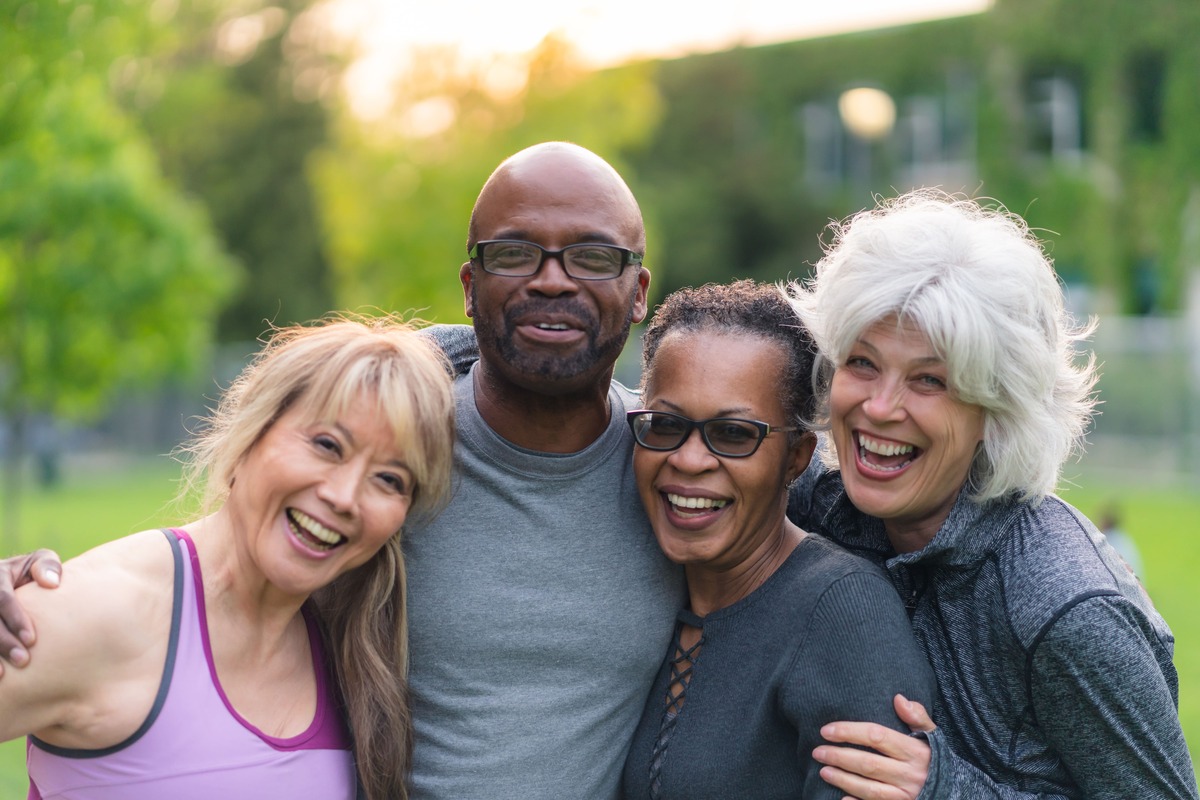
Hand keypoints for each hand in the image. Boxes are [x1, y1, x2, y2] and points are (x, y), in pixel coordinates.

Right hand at [0, 549, 62, 674]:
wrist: (9, 577)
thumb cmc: (32, 571)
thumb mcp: (40, 561)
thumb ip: (47, 566)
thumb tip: (51, 583)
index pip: (2, 598)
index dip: (15, 619)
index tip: (32, 640)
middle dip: (3, 642)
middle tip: (22, 660)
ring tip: (3, 674)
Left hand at [813, 694, 935, 799]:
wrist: (958, 792)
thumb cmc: (936, 760)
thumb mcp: (933, 736)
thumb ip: (917, 717)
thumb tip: (898, 698)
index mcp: (915, 751)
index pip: (876, 736)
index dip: (849, 732)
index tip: (826, 730)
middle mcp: (910, 774)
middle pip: (868, 764)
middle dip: (839, 757)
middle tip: (817, 751)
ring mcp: (906, 795)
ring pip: (869, 789)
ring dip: (843, 780)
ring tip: (823, 771)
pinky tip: (842, 799)